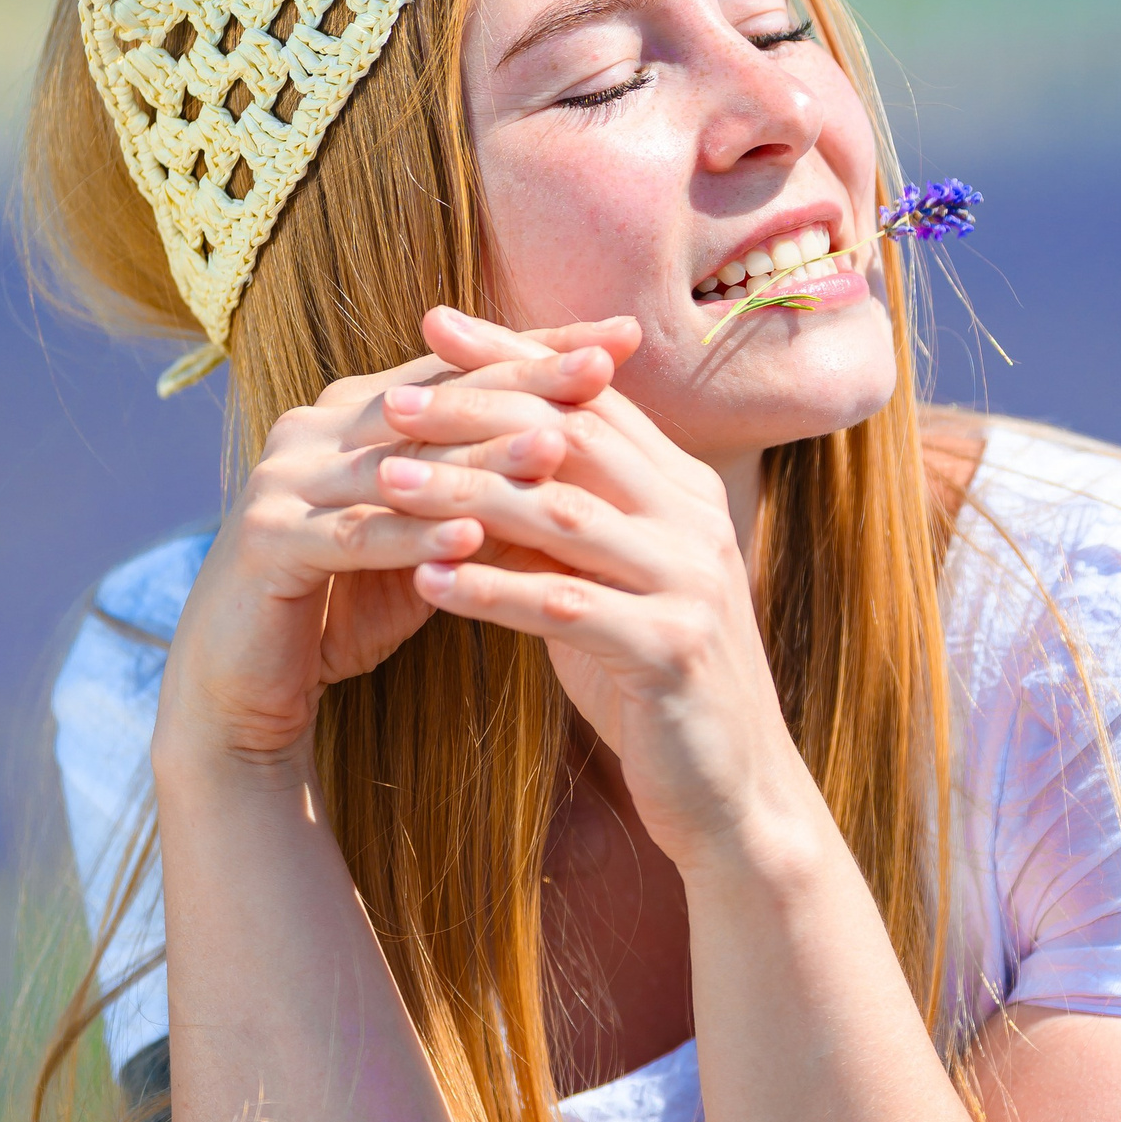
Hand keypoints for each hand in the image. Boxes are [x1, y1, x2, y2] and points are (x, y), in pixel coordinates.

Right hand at [154, 311, 640, 774]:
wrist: (240, 688)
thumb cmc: (339, 611)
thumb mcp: (422, 543)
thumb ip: (477, 495)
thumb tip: (575, 455)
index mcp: (352, 417)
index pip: (458, 373)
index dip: (537, 353)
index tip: (621, 341)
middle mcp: (312, 432)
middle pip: (435, 401)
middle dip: (523, 382)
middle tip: (601, 368)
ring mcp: (282, 482)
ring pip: (400, 464)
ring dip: (480, 457)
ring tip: (557, 447)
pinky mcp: (265, 542)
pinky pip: (354, 536)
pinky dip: (413, 537)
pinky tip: (471, 536)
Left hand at [364, 310, 813, 869]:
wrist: (734, 793)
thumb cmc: (652, 684)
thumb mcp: (604, 586)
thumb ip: (560, 523)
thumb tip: (471, 462)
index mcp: (684, 492)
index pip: (591, 399)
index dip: (514, 359)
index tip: (433, 328)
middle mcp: (696, 522)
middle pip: (574, 440)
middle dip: (478, 414)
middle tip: (391, 403)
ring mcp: (692, 585)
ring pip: (563, 515)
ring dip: (467, 496)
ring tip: (386, 485)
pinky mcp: (672, 652)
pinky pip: (566, 607)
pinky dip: (492, 591)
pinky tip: (426, 585)